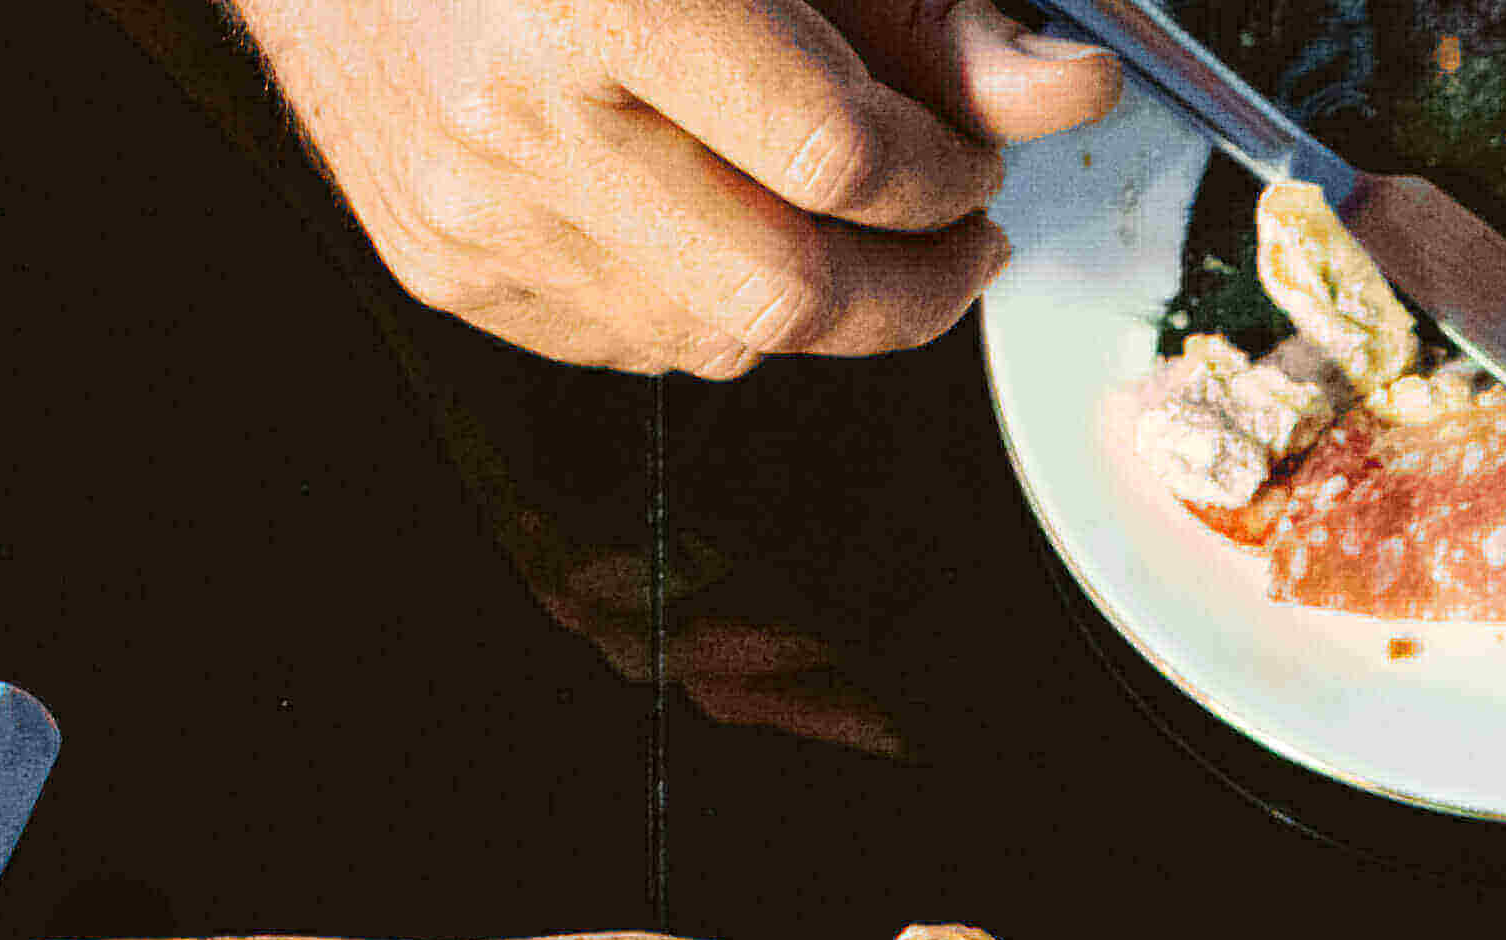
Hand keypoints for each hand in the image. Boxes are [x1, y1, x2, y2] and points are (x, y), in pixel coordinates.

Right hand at [221, 0, 1122, 376]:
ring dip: (815, 295)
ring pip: (722, 338)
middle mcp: (522, 120)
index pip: (838, 161)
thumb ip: (909, 7)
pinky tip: (711, 211)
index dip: (947, 175)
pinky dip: (705, 299)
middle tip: (958, 235)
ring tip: (835, 212)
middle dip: (915, 289)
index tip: (977, 159)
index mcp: (597, 4)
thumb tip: (1059, 89)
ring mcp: (476, 213)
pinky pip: (631, 340)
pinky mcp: (447, 265)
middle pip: (790, 294)